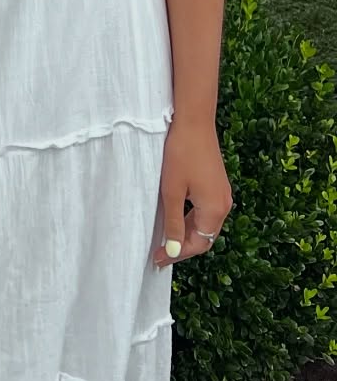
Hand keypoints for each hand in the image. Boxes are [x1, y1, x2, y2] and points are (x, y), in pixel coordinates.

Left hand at [154, 116, 231, 266]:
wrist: (193, 121)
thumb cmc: (180, 154)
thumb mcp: (172, 192)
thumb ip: (173, 222)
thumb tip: (174, 251)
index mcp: (215, 210)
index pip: (199, 244)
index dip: (177, 254)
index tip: (157, 259)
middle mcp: (223, 205)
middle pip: (204, 236)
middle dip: (182, 246)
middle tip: (158, 251)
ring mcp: (222, 193)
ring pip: (204, 223)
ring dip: (186, 232)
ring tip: (164, 237)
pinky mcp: (216, 184)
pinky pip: (205, 210)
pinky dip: (190, 218)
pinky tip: (174, 216)